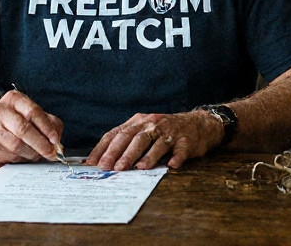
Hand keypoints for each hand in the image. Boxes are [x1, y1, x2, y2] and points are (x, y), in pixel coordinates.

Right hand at [0, 89, 63, 163]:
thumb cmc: (14, 118)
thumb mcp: (29, 112)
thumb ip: (48, 122)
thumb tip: (57, 140)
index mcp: (14, 99)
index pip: (33, 112)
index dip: (46, 127)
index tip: (55, 139)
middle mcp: (0, 111)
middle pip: (23, 130)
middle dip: (41, 144)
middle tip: (51, 152)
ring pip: (17, 146)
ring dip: (32, 153)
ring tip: (38, 154)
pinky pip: (10, 156)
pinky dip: (22, 158)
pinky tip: (25, 155)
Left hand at [86, 110, 223, 170]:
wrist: (197, 124)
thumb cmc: (164, 130)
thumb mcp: (144, 128)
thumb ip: (127, 141)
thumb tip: (104, 159)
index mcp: (138, 121)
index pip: (117, 133)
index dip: (104, 148)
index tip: (93, 162)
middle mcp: (152, 124)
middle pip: (133, 138)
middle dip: (120, 153)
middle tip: (110, 167)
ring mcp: (169, 132)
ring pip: (154, 143)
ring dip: (145, 156)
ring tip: (136, 168)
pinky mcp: (186, 141)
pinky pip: (180, 150)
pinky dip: (176, 157)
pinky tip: (171, 165)